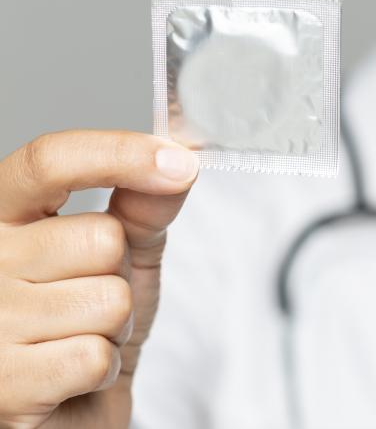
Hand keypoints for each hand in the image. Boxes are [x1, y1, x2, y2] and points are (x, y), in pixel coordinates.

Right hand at [0, 130, 198, 428]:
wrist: (73, 400)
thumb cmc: (91, 318)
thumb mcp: (124, 252)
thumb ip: (143, 206)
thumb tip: (177, 161)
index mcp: (6, 211)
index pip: (52, 160)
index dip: (120, 153)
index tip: (178, 163)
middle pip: (101, 238)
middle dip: (120, 272)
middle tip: (93, 294)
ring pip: (107, 299)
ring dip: (114, 323)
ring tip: (81, 332)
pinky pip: (93, 356)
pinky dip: (102, 367)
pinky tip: (73, 373)